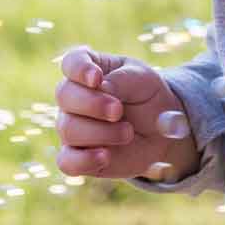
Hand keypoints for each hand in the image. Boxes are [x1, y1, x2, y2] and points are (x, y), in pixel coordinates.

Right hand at [52, 45, 194, 181]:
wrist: (161, 132)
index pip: (71, 63)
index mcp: (89, 70)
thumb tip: (102, 87)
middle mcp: (74, 97)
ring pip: (68, 129)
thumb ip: (122, 80)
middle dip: (92, 104)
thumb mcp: (143, 79)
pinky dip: (84, 160)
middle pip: (64, 95)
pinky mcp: (77, 156)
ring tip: (127, 133)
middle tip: (118, 110)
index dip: (79, 69)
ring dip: (101, 132)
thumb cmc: (147, 97)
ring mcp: (72, 127)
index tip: (97, 78)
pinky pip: (67, 161)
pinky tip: (105, 156)